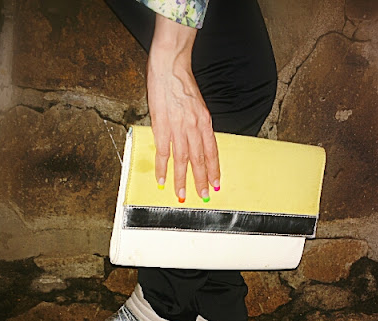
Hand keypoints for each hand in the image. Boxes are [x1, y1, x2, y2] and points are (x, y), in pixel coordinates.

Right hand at [147, 14, 219, 202]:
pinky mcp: (162, 126)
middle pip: (199, 160)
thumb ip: (198, 123)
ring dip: (182, 179)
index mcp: (205, 122)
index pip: (211, 152)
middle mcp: (194, 127)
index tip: (216, 184)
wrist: (169, 67)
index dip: (214, 169)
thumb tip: (197, 140)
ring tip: (182, 194)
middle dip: (201, 180)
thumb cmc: (182, 84)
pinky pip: (162, 152)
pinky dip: (162, 167)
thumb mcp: (198, 105)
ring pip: (182, 160)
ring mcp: (178, 128)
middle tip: (203, 195)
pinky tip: (162, 179)